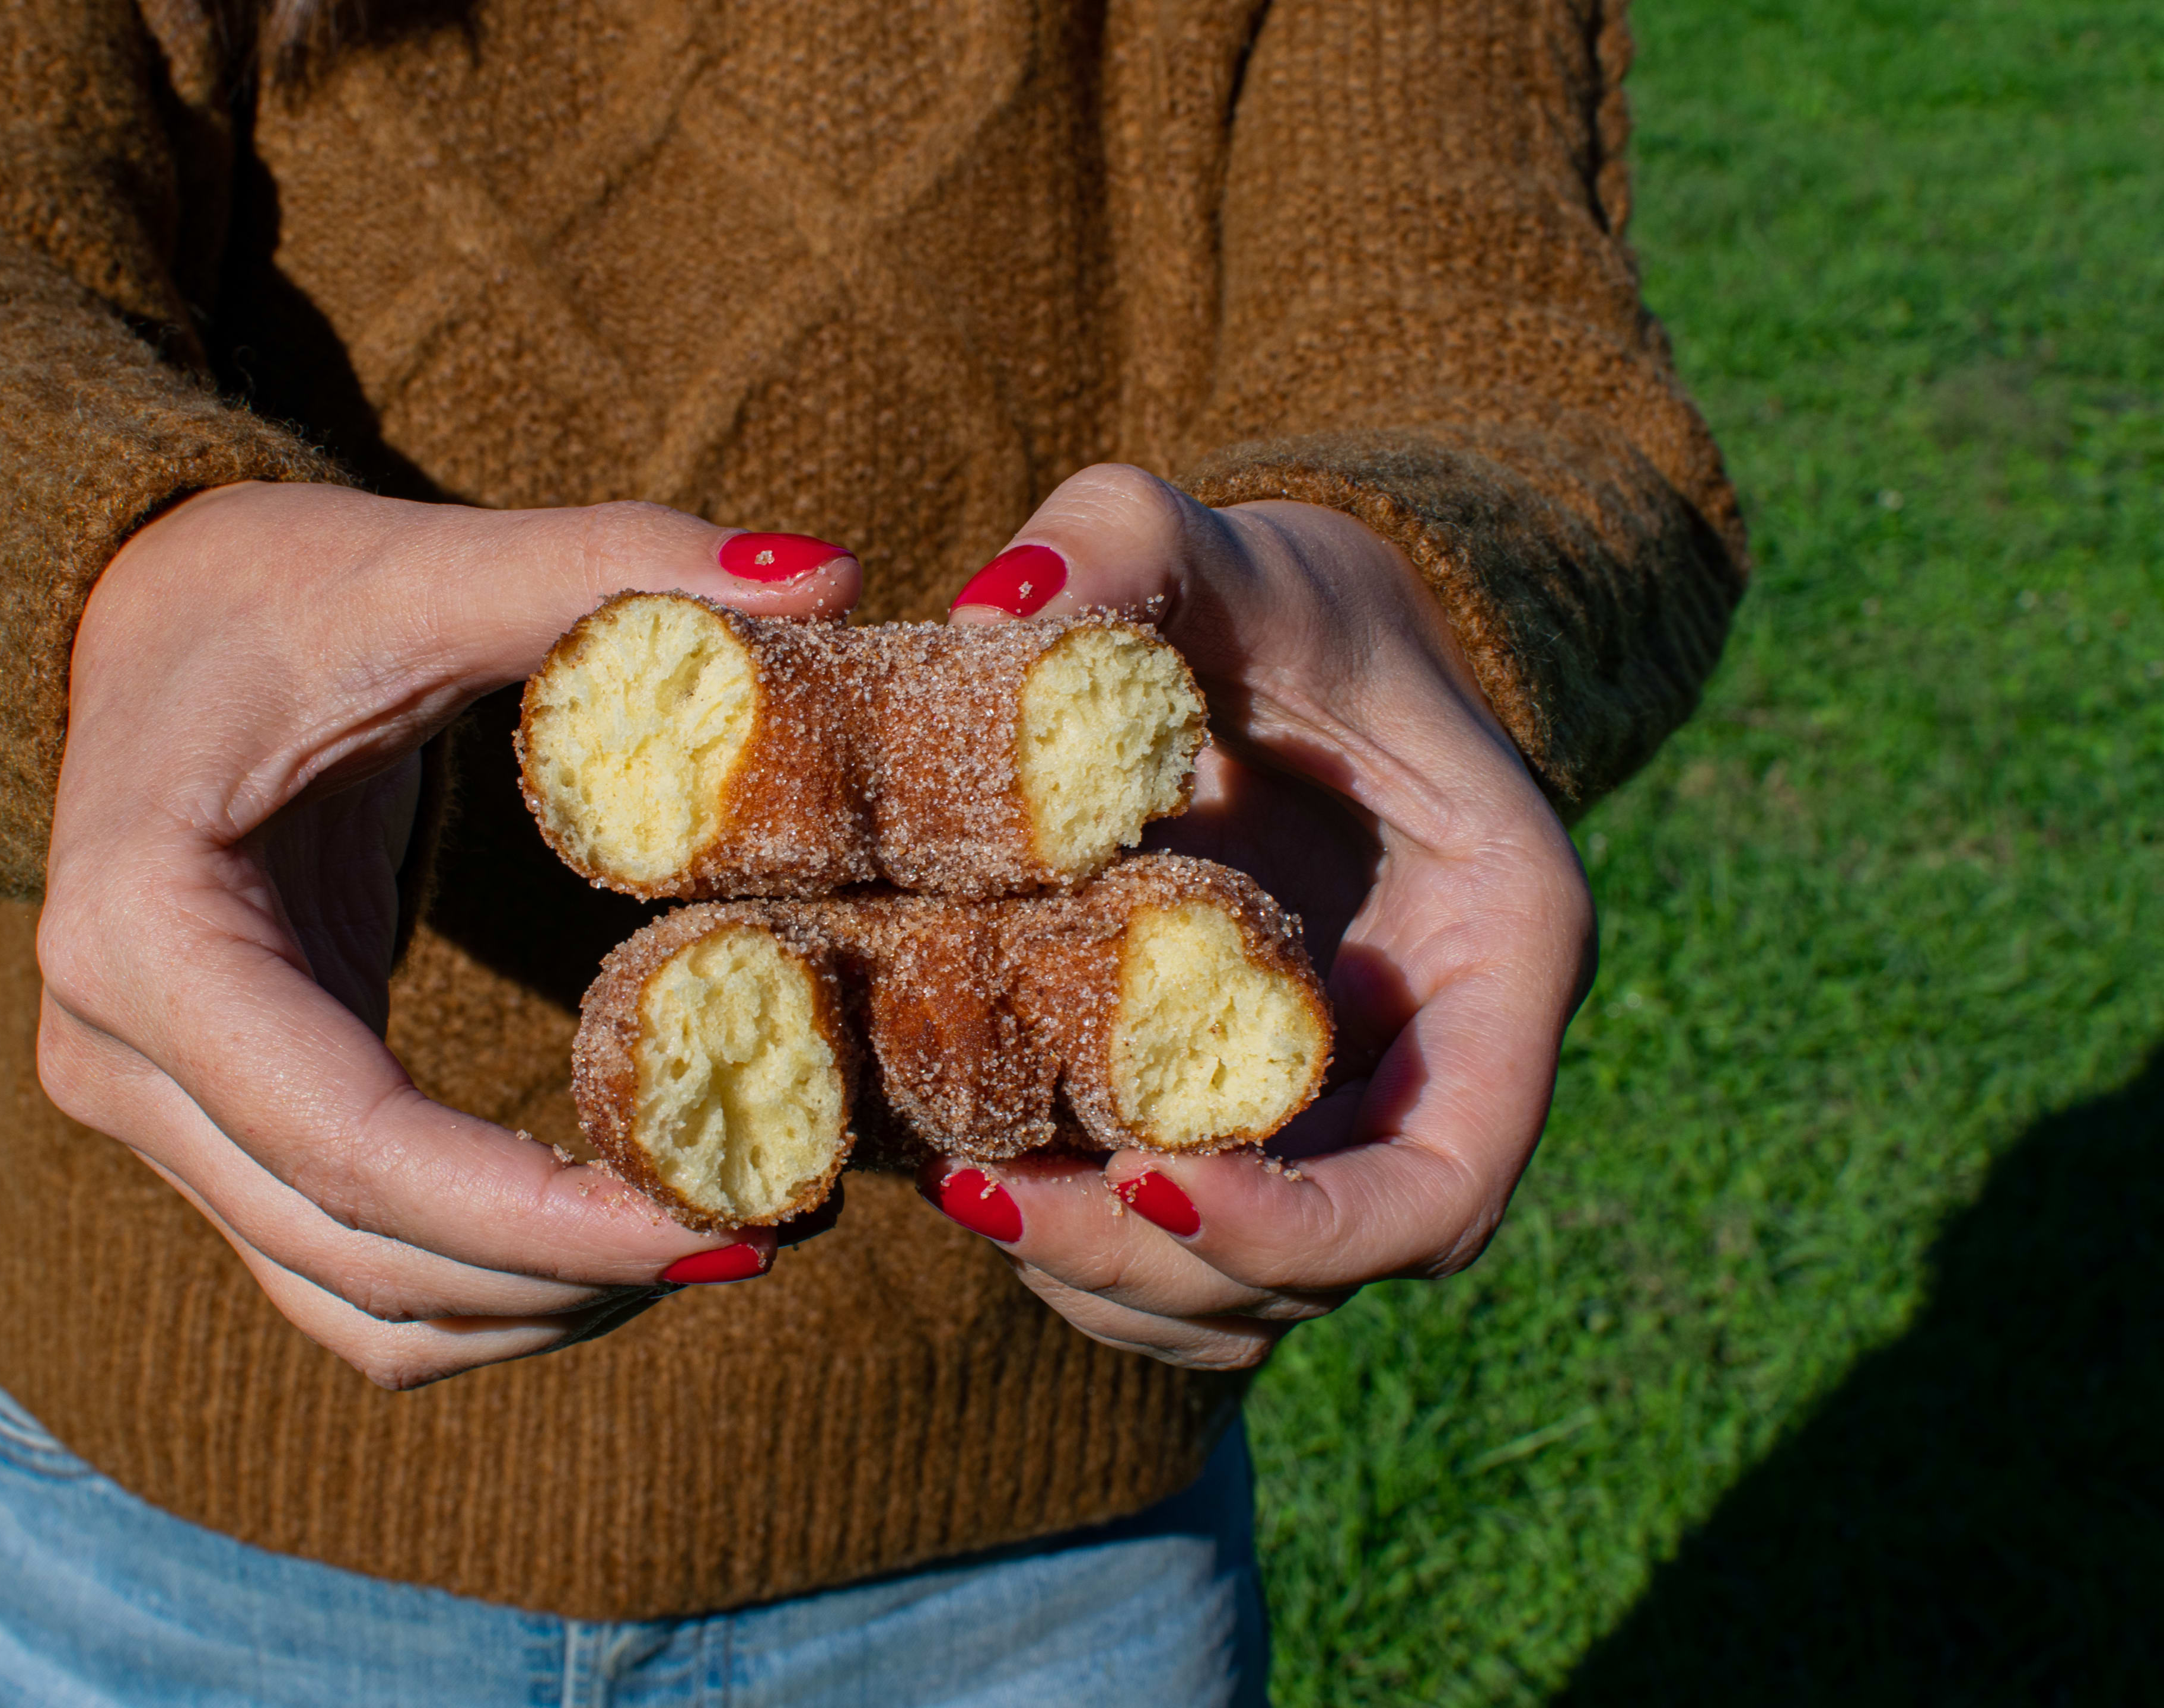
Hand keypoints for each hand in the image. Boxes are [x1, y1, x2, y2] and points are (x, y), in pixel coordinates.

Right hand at [36, 483, 860, 1387]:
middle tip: (772, 1224)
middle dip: (577, 1271)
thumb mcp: (427, 566)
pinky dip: (494, 1291)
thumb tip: (833, 575)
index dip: (551, 1216)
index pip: (360, 1149)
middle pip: (366, 1257)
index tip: (732, 1220)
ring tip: (721, 1238)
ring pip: (361, 1309)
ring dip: (543, 1308)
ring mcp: (156, 1117)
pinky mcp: (219, 1134)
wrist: (141, 625)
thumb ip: (612, 564)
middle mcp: (123, 1061)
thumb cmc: (275, 593)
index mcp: (146, 935)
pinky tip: (622, 1230)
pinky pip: (354, 1279)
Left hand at [931, 465, 1594, 1369]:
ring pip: (1250, 1295)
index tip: (1148, 1177)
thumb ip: (1130, 547)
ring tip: (967, 1182)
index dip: (1302, 1226)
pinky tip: (977, 1170)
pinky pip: (1188, 1261)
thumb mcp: (1226, 551)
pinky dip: (1086, 1254)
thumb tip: (997, 620)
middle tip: (988, 1189)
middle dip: (1161, 1262)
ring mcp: (1350, 1111)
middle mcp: (1441, 1067)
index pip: (1444, 1182)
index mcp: (1498, 956)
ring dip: (1107, 1274)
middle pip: (1330, 1268)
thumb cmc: (1288, 599)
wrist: (1291, 650)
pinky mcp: (1262, 1126)